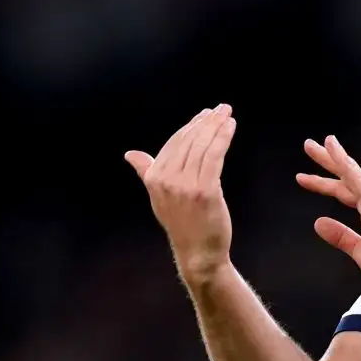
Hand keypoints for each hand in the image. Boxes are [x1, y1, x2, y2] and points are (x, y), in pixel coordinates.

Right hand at [125, 105, 237, 282]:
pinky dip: (223, 138)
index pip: (174, 143)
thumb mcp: (158, 196)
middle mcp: (167, 180)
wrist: (198, 251)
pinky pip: (215, 156)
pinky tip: (230, 128)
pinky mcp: (205, 191)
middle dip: (206, 121)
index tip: (206, 114)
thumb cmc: (182, 223)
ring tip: (227, 114)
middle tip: (222, 108)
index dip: (191, 126)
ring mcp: (186, 186)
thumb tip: (130, 154)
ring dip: (217, 126)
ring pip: (203, 146)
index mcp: (154, 178)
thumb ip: (147, 172)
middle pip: (189, 141)